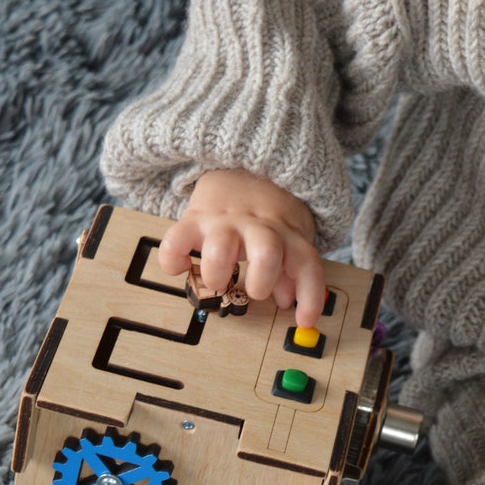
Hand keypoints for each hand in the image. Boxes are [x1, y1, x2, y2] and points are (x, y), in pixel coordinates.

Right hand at [158, 169, 324, 326]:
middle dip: (260, 283)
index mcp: (286, 233)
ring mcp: (225, 222)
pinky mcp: (194, 218)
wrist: (241, 164)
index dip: (310, 295)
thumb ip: (291, 269)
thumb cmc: (267, 211)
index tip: (305, 320)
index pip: (306, 263)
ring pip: (220, 249)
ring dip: (217, 275)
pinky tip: (180, 267)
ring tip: (216, 281)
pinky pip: (176, 239)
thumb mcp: (290, 235)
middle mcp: (257, 227)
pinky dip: (173, 259)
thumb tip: (286, 299)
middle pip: (266, 254)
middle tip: (253, 291)